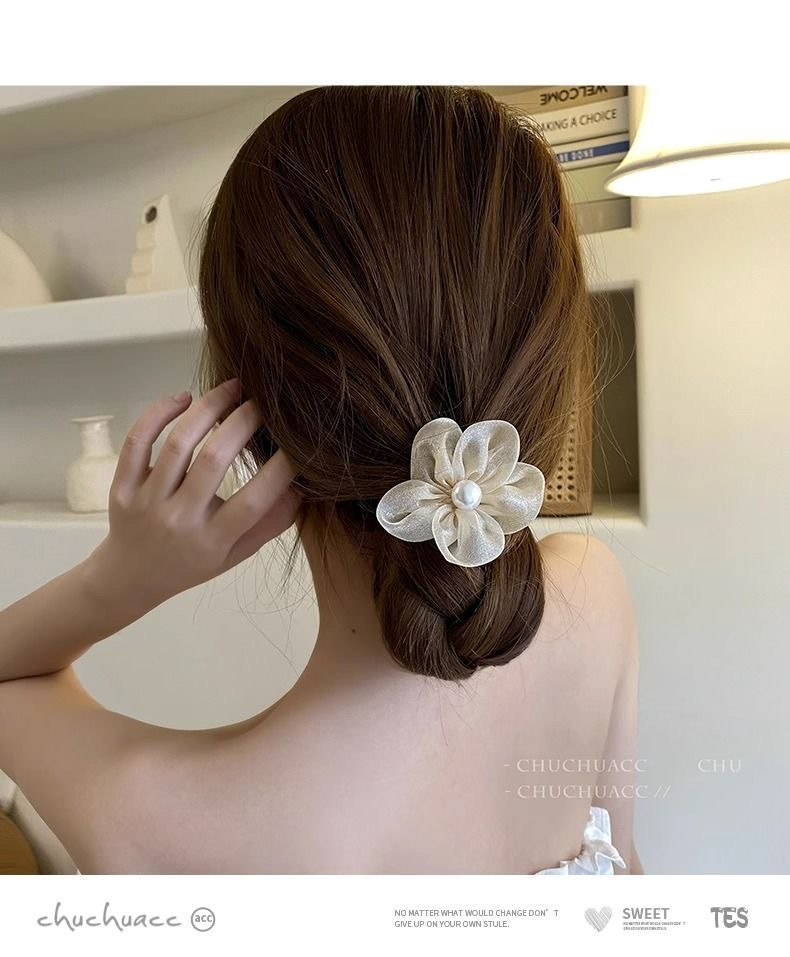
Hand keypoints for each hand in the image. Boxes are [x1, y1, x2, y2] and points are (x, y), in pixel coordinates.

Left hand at [85, 378, 299, 616]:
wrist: (131, 577)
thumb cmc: (193, 563)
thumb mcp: (237, 554)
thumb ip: (270, 523)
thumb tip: (305, 486)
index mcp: (212, 541)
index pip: (252, 502)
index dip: (280, 469)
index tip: (297, 443)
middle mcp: (179, 520)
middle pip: (213, 461)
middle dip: (243, 422)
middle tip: (263, 402)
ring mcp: (146, 501)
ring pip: (177, 444)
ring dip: (208, 408)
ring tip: (232, 388)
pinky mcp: (121, 486)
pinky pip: (138, 442)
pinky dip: (158, 413)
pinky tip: (184, 398)